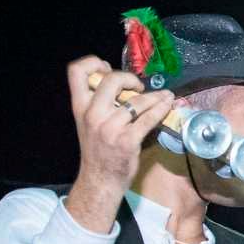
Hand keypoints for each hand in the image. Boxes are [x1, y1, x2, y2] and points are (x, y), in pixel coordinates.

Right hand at [62, 56, 175, 232]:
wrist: (100, 180)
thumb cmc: (98, 150)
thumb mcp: (89, 123)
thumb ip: (100, 103)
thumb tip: (124, 84)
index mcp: (80, 107)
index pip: (76, 72)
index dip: (93, 63)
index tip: (108, 69)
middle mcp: (92, 114)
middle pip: (110, 80)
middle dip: (129, 78)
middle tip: (138, 86)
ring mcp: (110, 128)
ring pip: (136, 101)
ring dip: (155, 96)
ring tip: (165, 96)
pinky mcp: (128, 140)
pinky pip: (148, 118)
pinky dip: (162, 109)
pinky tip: (168, 105)